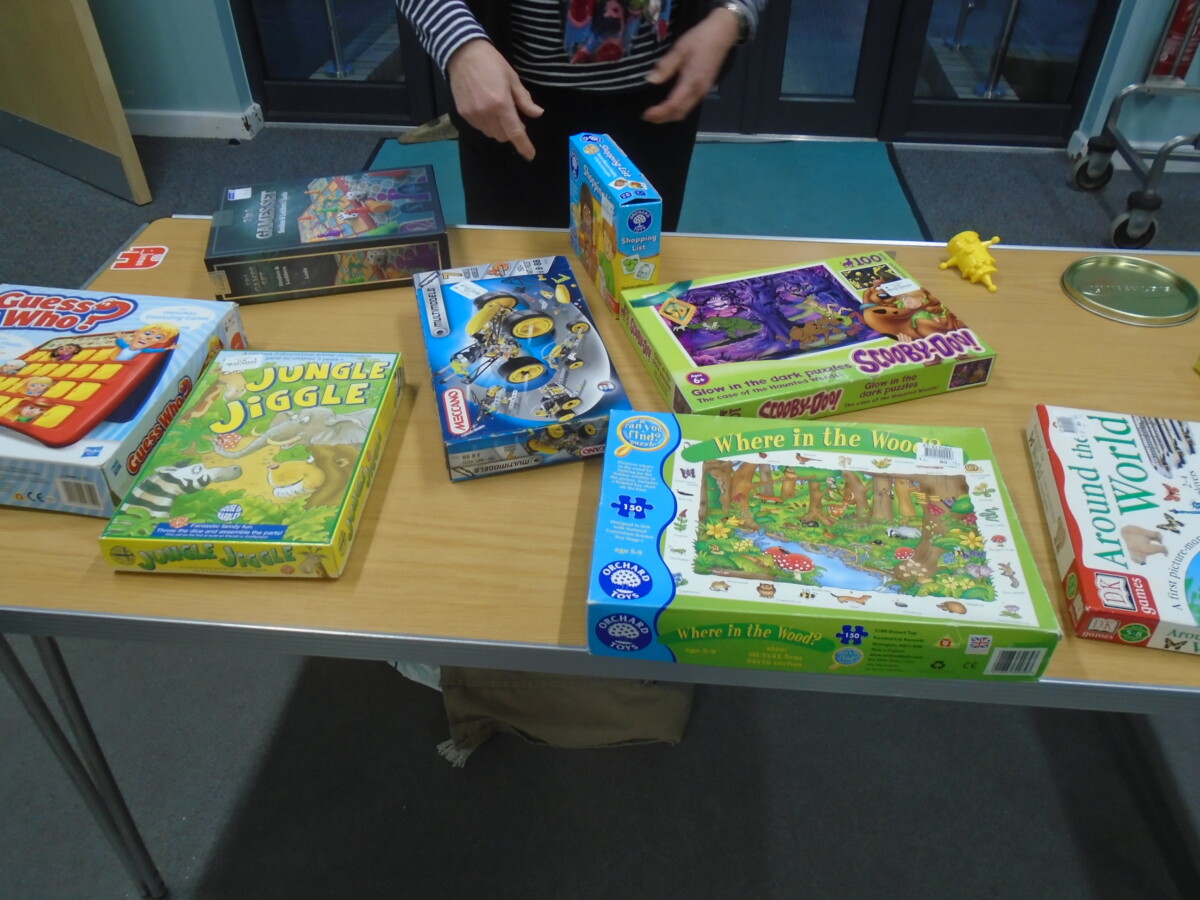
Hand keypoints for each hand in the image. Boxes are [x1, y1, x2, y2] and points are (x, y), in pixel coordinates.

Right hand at [447, 39, 543, 159]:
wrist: (463, 53)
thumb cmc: (491, 63)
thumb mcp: (512, 78)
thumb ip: (524, 100)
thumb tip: (537, 113)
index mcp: (502, 104)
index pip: (515, 132)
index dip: (524, 146)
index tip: (530, 155)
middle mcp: (486, 113)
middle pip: (503, 136)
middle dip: (511, 132)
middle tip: (513, 117)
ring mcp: (473, 115)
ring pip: (491, 133)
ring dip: (499, 129)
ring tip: (498, 111)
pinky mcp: (464, 114)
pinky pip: (480, 127)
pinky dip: (487, 124)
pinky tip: (487, 109)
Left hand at [642, 8, 740, 123]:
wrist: (722, 33)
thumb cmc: (700, 39)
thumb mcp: (680, 49)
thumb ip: (666, 66)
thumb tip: (650, 80)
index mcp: (691, 82)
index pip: (673, 105)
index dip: (659, 112)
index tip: (645, 114)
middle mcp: (698, 91)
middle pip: (680, 113)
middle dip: (663, 119)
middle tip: (647, 117)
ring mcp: (703, 91)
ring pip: (685, 111)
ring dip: (670, 116)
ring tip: (655, 114)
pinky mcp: (704, 88)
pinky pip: (689, 105)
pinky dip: (677, 109)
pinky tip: (669, 105)